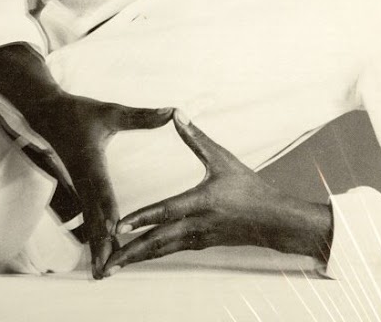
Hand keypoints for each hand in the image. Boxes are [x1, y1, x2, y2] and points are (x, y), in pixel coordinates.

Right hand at [25, 91, 173, 277]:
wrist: (47, 114)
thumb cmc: (79, 112)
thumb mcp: (110, 112)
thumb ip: (141, 117)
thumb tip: (172, 111)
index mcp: (92, 164)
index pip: (102, 192)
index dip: (109, 212)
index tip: (115, 232)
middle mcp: (84, 181)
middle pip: (94, 218)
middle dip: (101, 245)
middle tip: (107, 271)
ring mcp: (79, 187)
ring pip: (88, 222)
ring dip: (96, 247)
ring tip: (102, 274)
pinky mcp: (78, 189)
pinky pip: (86, 217)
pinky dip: (93, 237)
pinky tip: (100, 254)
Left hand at [103, 110, 332, 275]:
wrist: (274, 221)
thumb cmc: (249, 188)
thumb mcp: (223, 159)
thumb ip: (196, 138)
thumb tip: (176, 113)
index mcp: (201, 202)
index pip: (166, 211)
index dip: (142, 218)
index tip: (119, 226)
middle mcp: (197, 225)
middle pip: (158, 241)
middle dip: (130, 252)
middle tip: (105, 263)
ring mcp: (197, 238)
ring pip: (160, 250)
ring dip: (136, 258)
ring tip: (111, 267)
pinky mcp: (199, 244)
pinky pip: (169, 251)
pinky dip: (149, 255)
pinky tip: (134, 258)